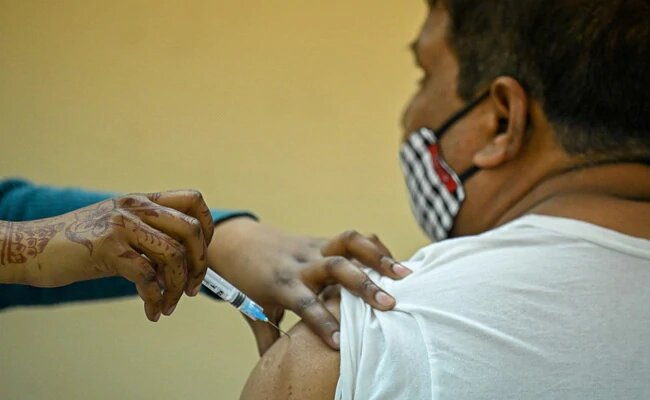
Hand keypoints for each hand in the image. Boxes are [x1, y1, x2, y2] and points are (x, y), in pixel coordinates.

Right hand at [0, 190, 213, 321]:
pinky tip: (151, 311)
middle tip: (192, 288)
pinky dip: (154, 299)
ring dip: (178, 287)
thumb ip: (151, 241)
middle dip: (200, 264)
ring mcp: (121, 224)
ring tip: (169, 305)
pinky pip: (147, 276)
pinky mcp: (107, 247)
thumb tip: (186, 268)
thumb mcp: (120, 232)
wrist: (31, 248)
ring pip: (173, 255)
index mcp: (142, 201)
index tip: (202, 256)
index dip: (207, 229)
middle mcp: (135, 206)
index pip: (194, 200)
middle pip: (191, 230)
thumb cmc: (78, 246)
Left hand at [206, 218, 411, 354]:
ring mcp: (314, 247)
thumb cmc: (247, 282)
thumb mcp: (252, 311)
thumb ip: (268, 338)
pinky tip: (395, 264)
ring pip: (348, 242)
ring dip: (378, 257)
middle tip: (388, 303)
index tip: (341, 345)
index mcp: (281, 285)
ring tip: (404, 274)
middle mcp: (300, 264)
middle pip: (334, 267)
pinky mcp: (323, 240)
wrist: (237, 242)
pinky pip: (353, 239)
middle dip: (363, 285)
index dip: (323, 324)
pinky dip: (376, 249)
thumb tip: (277, 369)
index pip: (304, 304)